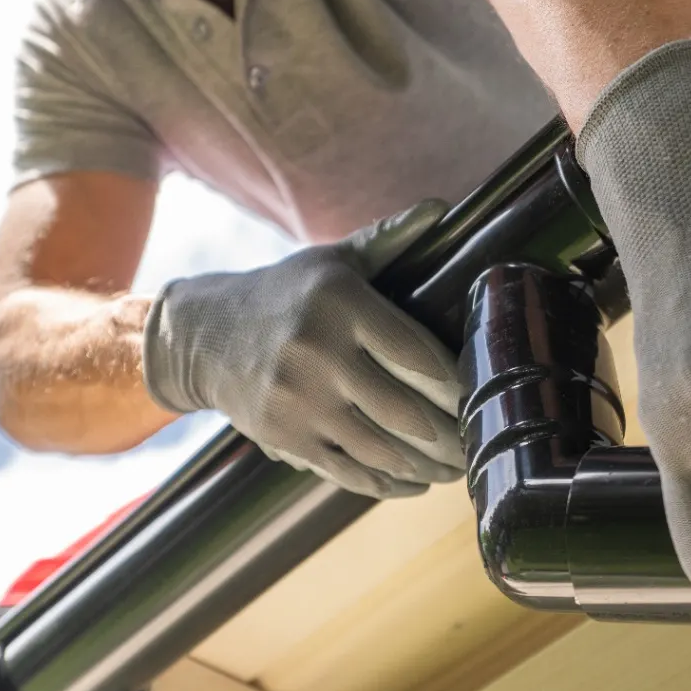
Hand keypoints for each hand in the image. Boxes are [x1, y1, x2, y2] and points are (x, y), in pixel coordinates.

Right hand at [142, 200, 463, 498]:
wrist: (204, 336)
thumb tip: (441, 208)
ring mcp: (299, 402)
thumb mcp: (333, 260)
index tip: (486, 397)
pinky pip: (349, 471)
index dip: (459, 385)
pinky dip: (390, 483)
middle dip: (453, 436)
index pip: (418, 354)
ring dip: (430, 466)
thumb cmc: (285, 293)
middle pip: (407, 411)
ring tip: (458, 469)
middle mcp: (318, 354)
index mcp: (340, 304)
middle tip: (481, 445)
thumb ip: (390, 239)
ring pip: (383, 449)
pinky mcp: (284, 439)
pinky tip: (417, 482)